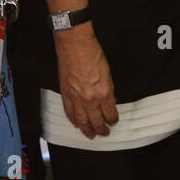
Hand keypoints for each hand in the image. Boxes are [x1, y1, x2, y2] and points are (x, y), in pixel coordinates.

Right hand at [53, 24, 117, 138]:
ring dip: (87, 129)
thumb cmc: (92, 53)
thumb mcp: (108, 72)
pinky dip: (73, 120)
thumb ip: (108, 89)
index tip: (113, 121)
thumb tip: (108, 100)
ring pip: (82, 121)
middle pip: (96, 121)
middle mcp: (90, 99)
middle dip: (101, 129)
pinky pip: (69, 112)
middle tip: (104, 133)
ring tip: (90, 135)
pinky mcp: (66, 94)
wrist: (75, 45)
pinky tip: (76, 124)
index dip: (112, 119)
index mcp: (104, 92)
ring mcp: (76, 98)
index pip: (110, 113)